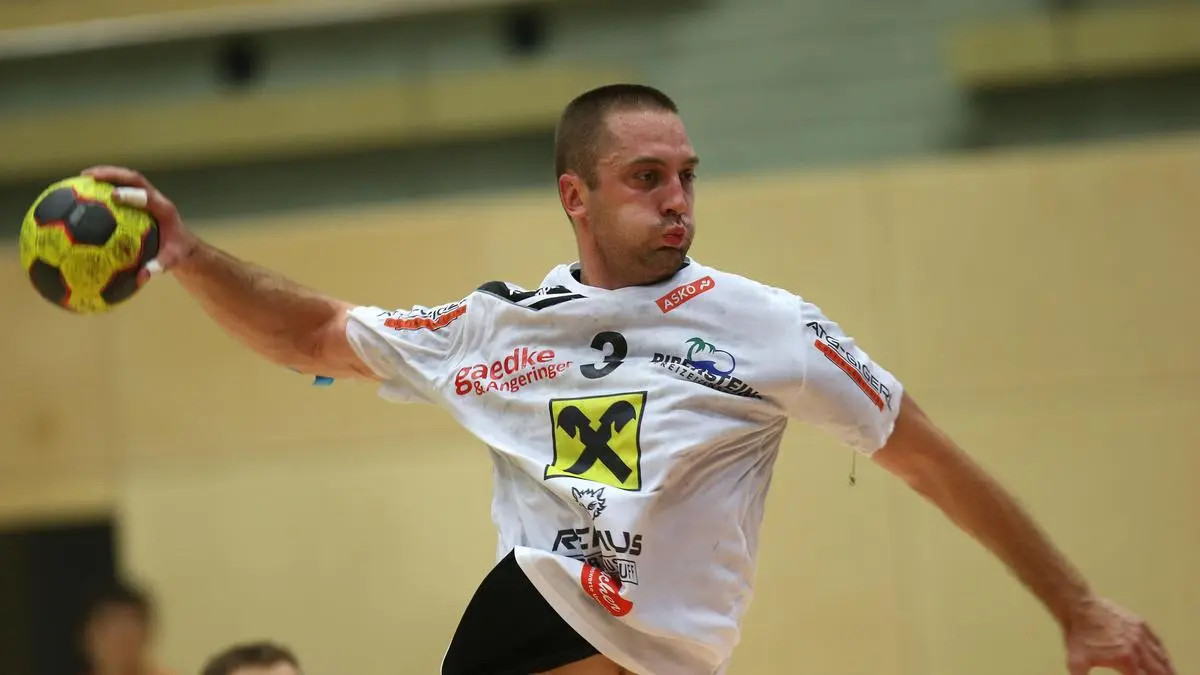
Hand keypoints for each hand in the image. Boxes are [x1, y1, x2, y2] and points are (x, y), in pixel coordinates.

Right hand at [82, 165, 198, 285]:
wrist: (184, 245)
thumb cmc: (178, 252)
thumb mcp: (172, 260)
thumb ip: (159, 266)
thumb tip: (142, 277)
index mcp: (164, 210)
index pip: (149, 197)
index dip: (133, 194)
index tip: (114, 195)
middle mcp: (156, 199)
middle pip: (134, 179)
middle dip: (113, 174)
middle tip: (89, 176)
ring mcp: (147, 197)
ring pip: (127, 179)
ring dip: (106, 175)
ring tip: (81, 177)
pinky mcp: (139, 200)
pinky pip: (121, 188)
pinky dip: (104, 187)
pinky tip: (84, 193)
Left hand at [1065, 597, 1173, 673]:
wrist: (1079, 607)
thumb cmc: (1078, 636)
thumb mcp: (1077, 663)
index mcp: (1125, 659)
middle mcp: (1138, 648)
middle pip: (1157, 671)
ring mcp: (1141, 634)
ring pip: (1160, 656)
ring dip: (1166, 669)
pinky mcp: (1140, 623)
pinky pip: (1156, 641)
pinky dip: (1162, 653)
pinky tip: (1164, 658)